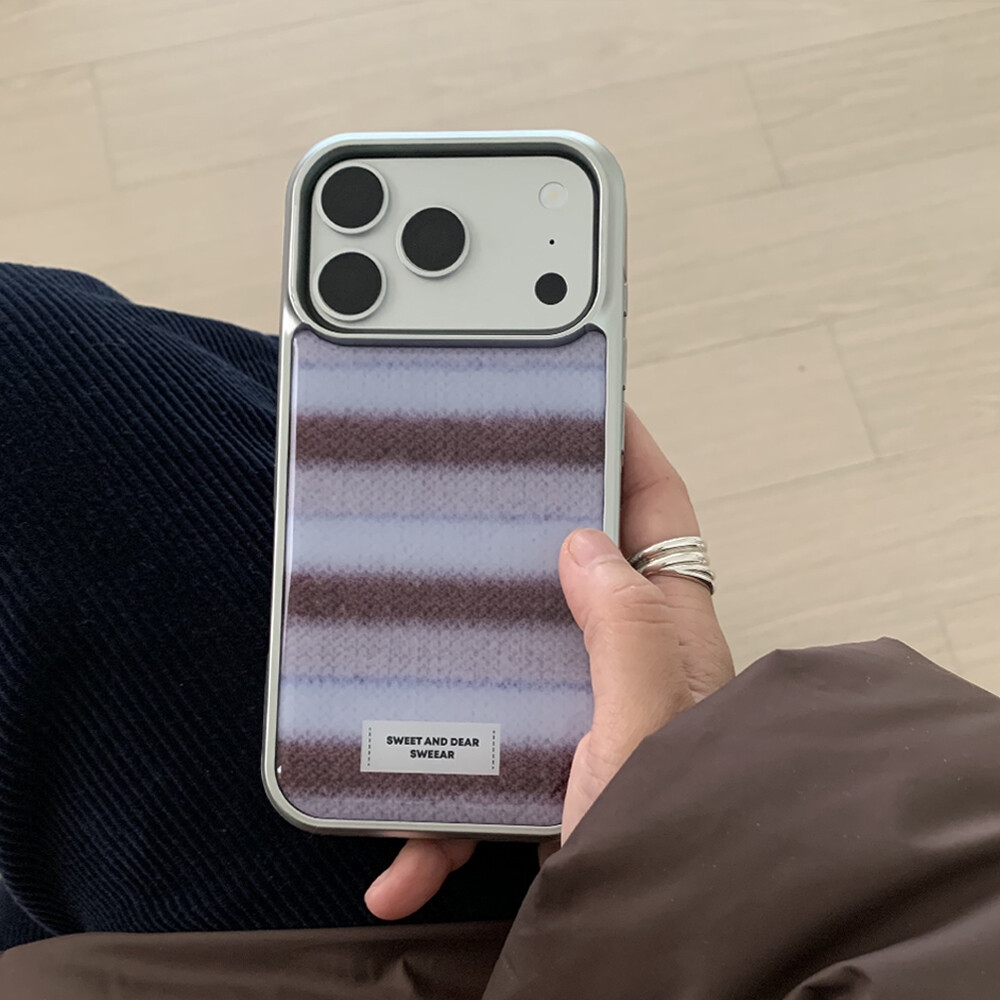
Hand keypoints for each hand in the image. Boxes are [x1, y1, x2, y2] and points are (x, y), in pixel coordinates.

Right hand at [364, 407, 733, 917]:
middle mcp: (624, 665)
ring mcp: (579, 718)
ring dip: (450, 683)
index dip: (627, 445)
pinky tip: (403, 853)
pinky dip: (438, 812)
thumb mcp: (643, 724)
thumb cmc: (681, 843)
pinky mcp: (545, 776)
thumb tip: (582, 546)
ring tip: (401, 659)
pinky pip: (479, 772)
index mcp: (665, 632)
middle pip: (568, 571)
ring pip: (506, 666)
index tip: (585, 391)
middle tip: (462, 502)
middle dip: (517, 538)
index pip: (656, 509)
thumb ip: (623, 627)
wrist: (663, 940)